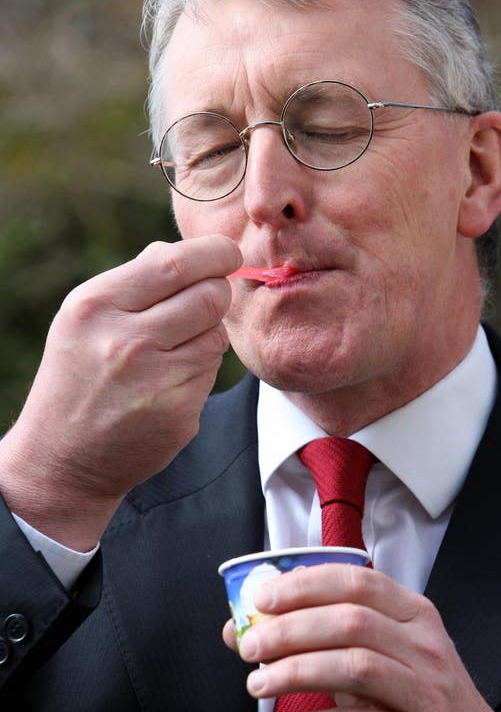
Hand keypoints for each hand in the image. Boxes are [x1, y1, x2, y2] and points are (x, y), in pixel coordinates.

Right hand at [0, 234, 240, 548]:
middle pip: (210, 295)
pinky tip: (170, 381)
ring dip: (207, 333)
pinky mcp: (179, 412)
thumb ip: (136, 279)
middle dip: (218, 292)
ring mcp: (155, 380)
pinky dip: (201, 369)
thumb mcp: (85, 318)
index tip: (227, 253)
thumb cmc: (80, 375)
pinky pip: (212, 371)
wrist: (62, 459)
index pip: (175, 262)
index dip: (214, 253)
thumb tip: (189, 252)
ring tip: (174, 348)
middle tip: (209, 298)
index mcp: (96, 305)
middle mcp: (124, 340)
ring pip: (216, 334)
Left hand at [223, 564, 500, 711]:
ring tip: (258, 684)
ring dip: (296, 672)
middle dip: (290, 629)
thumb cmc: (422, 701)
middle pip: (351, 621)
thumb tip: (250, 627)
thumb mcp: (388, 658)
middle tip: (250, 645)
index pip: (358, 582)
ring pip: (355, 667)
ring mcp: (426, 694)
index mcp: (415, 615)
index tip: (262, 596)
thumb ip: (328, 640)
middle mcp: (424, 647)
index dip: (305, 585)